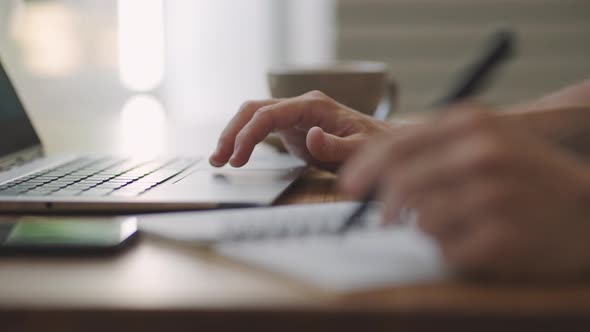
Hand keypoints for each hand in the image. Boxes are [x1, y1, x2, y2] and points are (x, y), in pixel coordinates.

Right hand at [209, 91, 392, 170]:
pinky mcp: (293, 127)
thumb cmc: (375, 147)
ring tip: (219, 159)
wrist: (384, 145)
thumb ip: (337, 145)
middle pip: (254, 109)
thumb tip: (310, 136)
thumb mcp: (361, 149)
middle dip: (232, 132)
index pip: (270, 114)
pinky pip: (262, 127)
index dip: (249, 134)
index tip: (237, 158)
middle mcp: (301, 105)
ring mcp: (295, 115)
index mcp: (314, 106)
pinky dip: (246, 139)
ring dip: (234, 134)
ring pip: (254, 116)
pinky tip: (235, 154)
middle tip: (218, 159)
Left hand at [339, 104, 589, 280]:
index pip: (396, 146)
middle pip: (401, 185)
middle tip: (381, 219)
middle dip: (383, 206)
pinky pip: (446, 249)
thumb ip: (431, 147)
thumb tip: (372, 172)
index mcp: (472, 123)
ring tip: (459, 222)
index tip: (349, 186)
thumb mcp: (485, 139)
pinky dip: (451, 249)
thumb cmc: (529, 172)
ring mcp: (493, 196)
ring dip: (428, 228)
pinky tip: (476, 239)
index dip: (364, 169)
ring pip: (421, 221)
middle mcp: (480, 155)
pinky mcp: (502, 237)